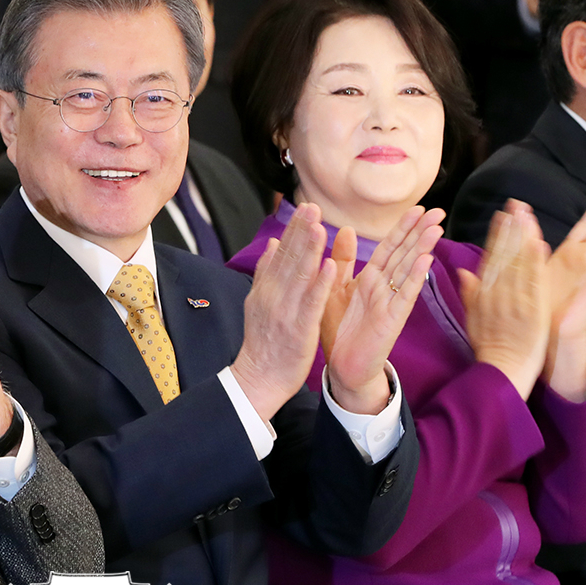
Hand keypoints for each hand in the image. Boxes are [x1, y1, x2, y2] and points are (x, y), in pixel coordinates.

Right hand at [232, 203, 336, 420]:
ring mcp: (285, 311)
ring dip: (309, 249)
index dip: (293, 230)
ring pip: (299, 275)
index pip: (280, 253)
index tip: (305, 207)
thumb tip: (271, 244)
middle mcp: (273, 296)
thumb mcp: (257, 303)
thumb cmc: (263, 343)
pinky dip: (319, 282)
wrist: (258, 378)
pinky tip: (328, 265)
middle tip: (312, 206)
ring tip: (319, 226)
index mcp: (265, 289)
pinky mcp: (299, 328)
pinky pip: (311, 302)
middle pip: (288, 258)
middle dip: (301, 231)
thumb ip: (265, 273)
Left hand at [323, 207, 442, 413]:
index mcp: (370, 279)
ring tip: (436, 228)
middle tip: (439, 210)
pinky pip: (405, 295)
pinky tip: (426, 261)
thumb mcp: (336, 288)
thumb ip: (343, 261)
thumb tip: (345, 228)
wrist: (343, 367)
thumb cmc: (341, 330)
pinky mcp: (392, 320)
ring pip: (408, 270)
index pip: (389, 247)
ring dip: (423, 249)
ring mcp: (390, 303)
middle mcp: (384, 288)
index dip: (402, 228)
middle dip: (420, 232)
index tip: (418, 207)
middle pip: (405, 254)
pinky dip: (415, 277)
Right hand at [458, 204, 550, 398]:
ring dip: (522, 237)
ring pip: (517, 263)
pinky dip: (535, 262)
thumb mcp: (473, 320)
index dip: (496, 236)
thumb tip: (465, 272)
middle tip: (515, 204)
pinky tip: (539, 242)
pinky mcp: (531, 310)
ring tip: (527, 214)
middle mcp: (496, 294)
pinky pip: (533, 282)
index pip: (490, 259)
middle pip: (503, 256)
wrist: (502, 372)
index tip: (501, 216)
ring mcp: (514, 301)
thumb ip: (470, 294)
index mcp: (483, 295)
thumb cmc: (488, 349)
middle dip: (510, 229)